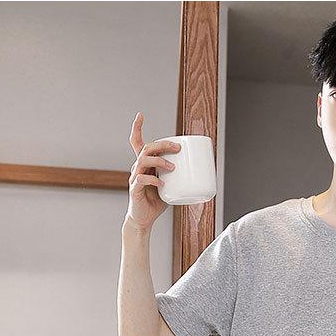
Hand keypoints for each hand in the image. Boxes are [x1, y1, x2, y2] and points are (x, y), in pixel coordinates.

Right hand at [125, 112, 180, 232]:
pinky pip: (142, 180)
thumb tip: (200, 173)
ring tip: (173, 168)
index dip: (137, 128)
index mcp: (144, 165)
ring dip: (160, 161)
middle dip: (162, 145)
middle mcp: (137, 168)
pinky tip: (162, 184)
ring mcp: (135, 178)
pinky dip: (153, 180)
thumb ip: (178, 177)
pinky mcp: (135, 190)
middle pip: (146, 148)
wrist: (143, 219)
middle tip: (177, 148)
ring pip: (143, 161)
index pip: (136, 142)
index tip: (140, 115)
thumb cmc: (156, 202)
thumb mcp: (169, 186)